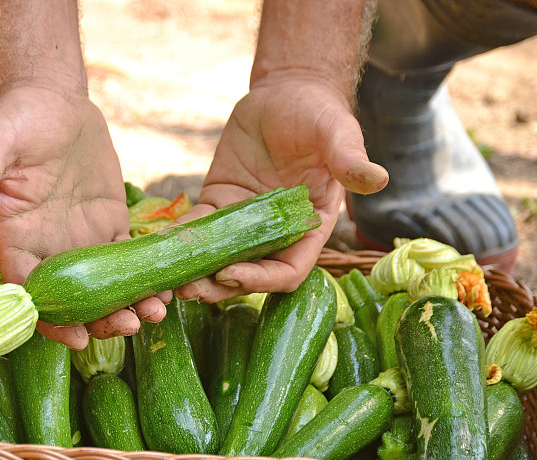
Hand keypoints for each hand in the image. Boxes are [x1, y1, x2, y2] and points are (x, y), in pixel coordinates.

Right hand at [0, 84, 165, 348]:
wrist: (52, 99)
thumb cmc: (17, 119)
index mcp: (16, 238)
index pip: (30, 290)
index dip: (52, 319)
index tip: (78, 337)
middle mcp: (48, 248)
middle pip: (72, 300)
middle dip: (100, 320)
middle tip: (129, 326)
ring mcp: (80, 240)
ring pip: (103, 287)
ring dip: (128, 305)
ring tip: (156, 312)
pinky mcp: (108, 225)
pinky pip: (127, 260)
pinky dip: (145, 278)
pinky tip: (166, 289)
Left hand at [176, 76, 387, 302]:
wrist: (285, 93)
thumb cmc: (318, 114)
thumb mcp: (335, 132)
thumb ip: (349, 158)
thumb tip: (378, 179)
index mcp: (309, 228)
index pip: (288, 270)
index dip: (260, 279)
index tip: (231, 274)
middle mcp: (276, 233)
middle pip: (248, 273)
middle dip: (219, 285)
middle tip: (189, 289)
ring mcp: (244, 222)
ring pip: (219, 258)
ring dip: (197, 272)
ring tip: (170, 280)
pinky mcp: (219, 204)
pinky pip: (198, 228)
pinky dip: (180, 240)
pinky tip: (159, 247)